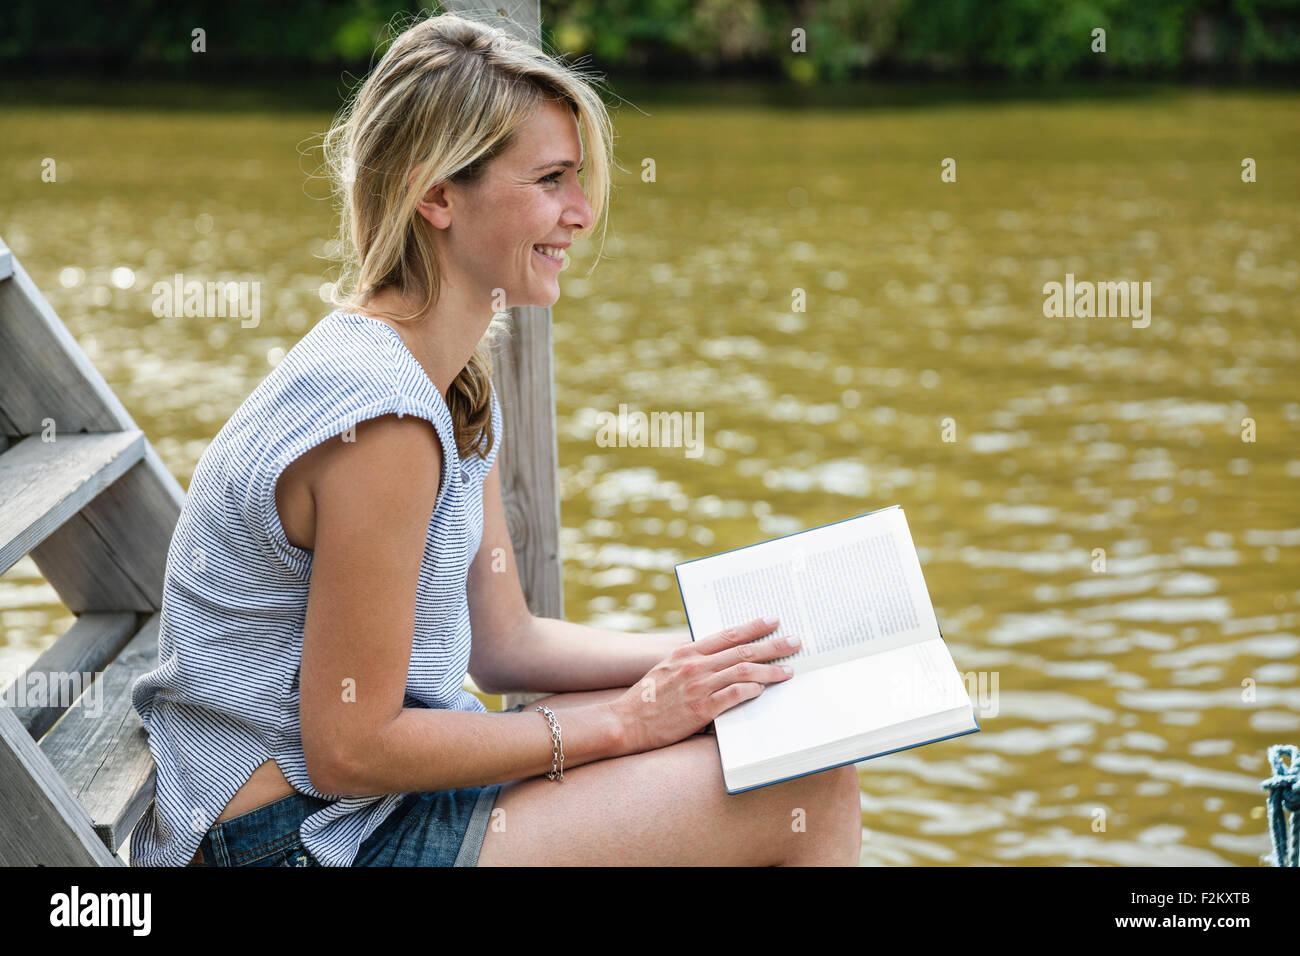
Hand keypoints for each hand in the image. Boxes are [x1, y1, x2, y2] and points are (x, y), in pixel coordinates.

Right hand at [608, 617, 798, 753]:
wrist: (624, 722)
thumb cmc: (647, 698)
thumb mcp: (667, 669)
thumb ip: (692, 661)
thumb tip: (720, 659)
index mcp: (687, 652)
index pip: (728, 634)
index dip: (754, 626)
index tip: (773, 620)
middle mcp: (695, 665)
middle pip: (743, 650)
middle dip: (773, 645)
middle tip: (795, 641)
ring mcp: (698, 687)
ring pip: (743, 672)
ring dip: (770, 670)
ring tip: (789, 670)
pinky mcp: (700, 710)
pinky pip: (732, 696)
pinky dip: (750, 691)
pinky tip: (763, 690)